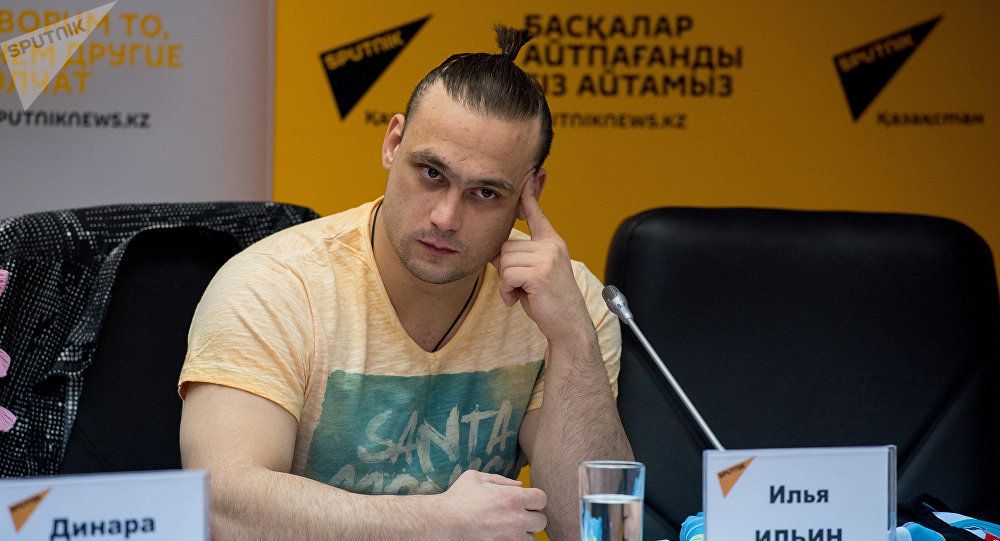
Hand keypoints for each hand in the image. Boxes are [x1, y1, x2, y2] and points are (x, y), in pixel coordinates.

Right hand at [438, 470, 546, 540]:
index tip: (526, 500)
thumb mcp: (477, 477)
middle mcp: (517, 518)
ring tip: (509, 526)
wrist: (444, 522)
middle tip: (519, 514)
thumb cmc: (458, 497)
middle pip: (541, 521)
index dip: (535, 499)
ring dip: (524, 531)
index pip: (542, 499)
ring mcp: (511, 536)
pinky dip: (515, 540)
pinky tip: (504, 534)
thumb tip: (519, 485)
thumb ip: (502, 480)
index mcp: (513, 497)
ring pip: (532, 537)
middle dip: (532, 516)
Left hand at [493, 179, 592, 342]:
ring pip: (505, 261)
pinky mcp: (541, 273)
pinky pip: (508, 275)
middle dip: (506, 269)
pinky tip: (520, 299)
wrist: (568, 325)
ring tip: (521, 294)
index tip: (529, 173)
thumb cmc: (548, 301)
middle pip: (506, 246)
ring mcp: (547, 258)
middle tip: (519, 287)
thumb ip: (520, 258)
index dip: (530, 194)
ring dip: (506, 283)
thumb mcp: (535, 274)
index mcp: (552, 242)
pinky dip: (508, 291)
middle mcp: (551, 245)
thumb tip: (496, 252)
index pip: (537, 214)